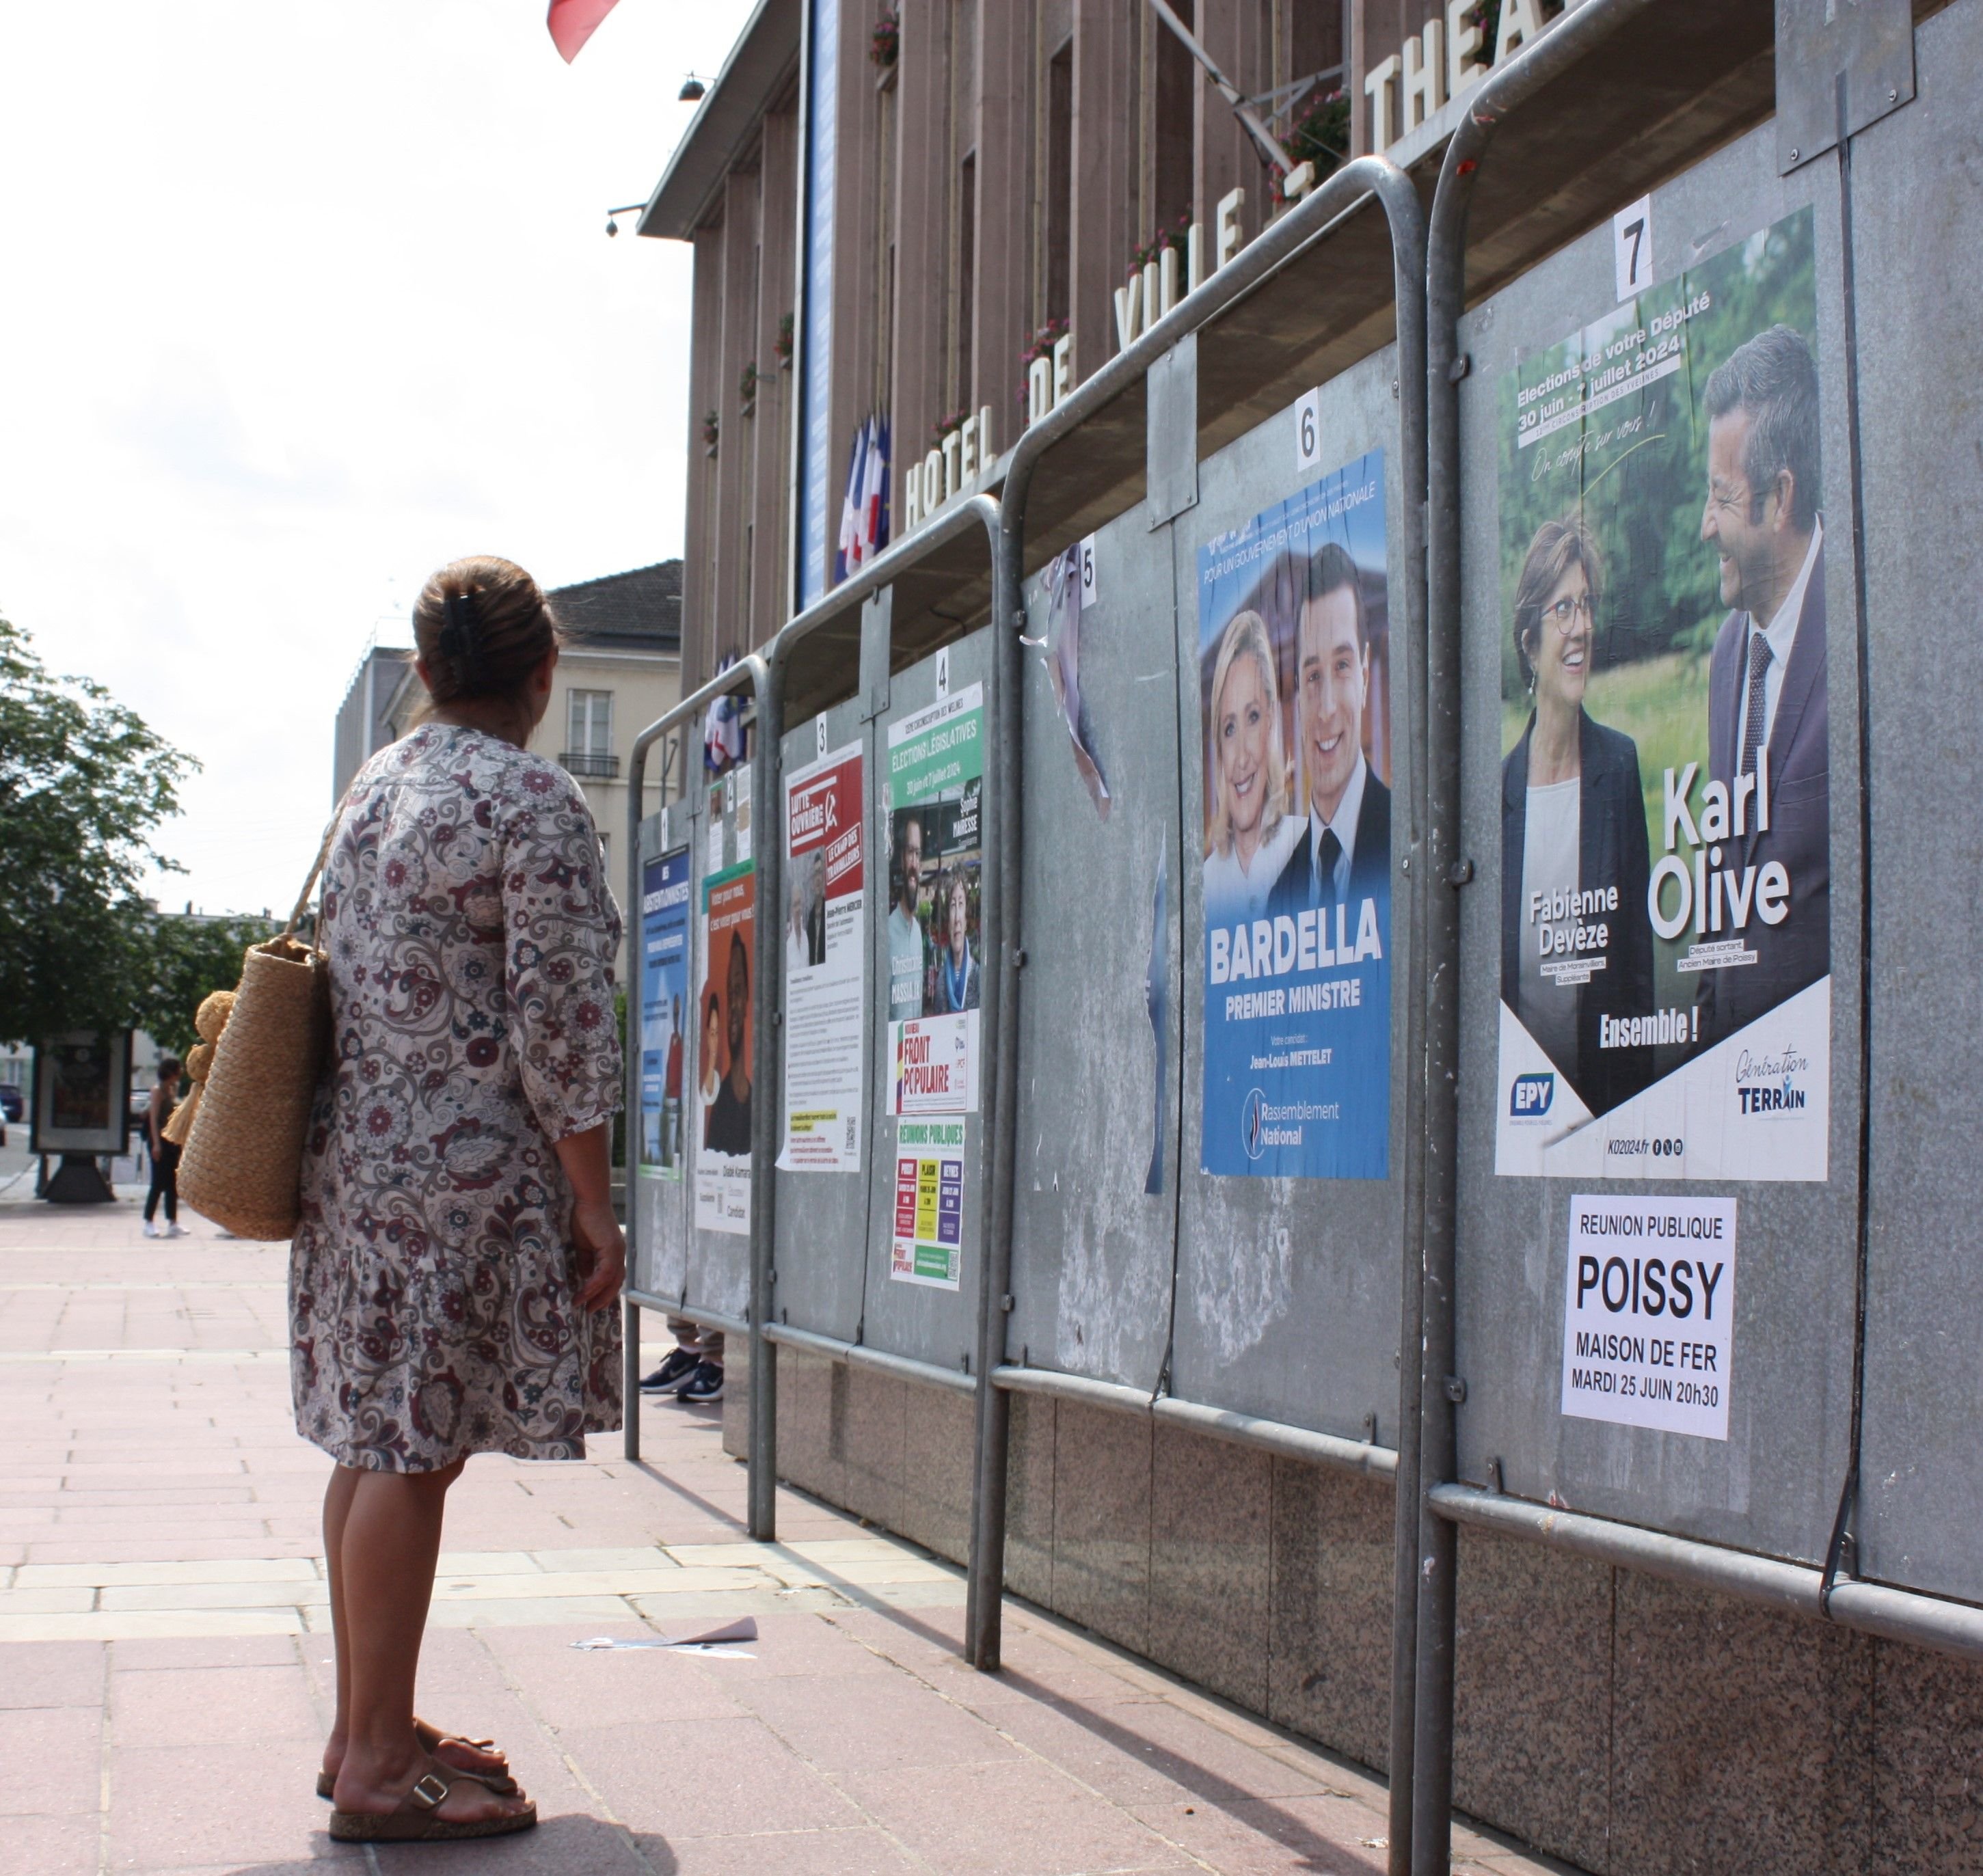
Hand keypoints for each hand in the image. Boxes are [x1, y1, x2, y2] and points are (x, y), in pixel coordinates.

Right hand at [569, 1198, 625, 1312]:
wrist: (588, 1201)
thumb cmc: (584, 1219)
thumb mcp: (583, 1246)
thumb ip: (585, 1262)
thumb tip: (585, 1278)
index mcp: (614, 1252)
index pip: (613, 1278)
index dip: (604, 1292)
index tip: (591, 1303)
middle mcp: (619, 1253)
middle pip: (616, 1283)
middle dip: (603, 1299)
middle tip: (589, 1311)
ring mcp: (617, 1251)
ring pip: (611, 1281)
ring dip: (596, 1295)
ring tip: (582, 1305)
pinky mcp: (612, 1249)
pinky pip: (605, 1273)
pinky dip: (594, 1285)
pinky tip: (584, 1292)